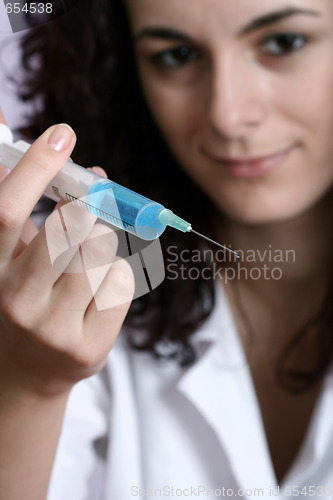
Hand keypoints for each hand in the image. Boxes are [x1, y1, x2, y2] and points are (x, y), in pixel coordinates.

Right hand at [0, 115, 133, 396]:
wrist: (29, 371)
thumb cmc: (24, 296)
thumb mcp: (8, 253)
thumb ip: (13, 200)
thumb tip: (0, 121)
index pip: (5, 212)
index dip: (35, 168)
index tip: (63, 134)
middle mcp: (15, 300)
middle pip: (68, 229)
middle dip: (88, 207)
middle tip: (91, 203)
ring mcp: (53, 329)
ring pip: (102, 252)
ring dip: (104, 241)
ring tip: (89, 257)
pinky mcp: (89, 348)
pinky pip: (122, 282)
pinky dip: (118, 273)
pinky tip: (99, 289)